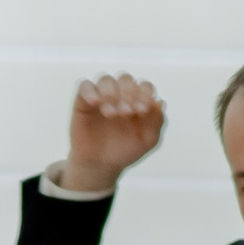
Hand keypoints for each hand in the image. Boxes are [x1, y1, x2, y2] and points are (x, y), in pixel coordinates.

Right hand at [61, 74, 165, 193]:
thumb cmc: (126, 150)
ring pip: (106, 79)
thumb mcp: (147, 140)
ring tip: (111, 114)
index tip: (142, 112)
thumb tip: (160, 102)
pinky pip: (85, 86)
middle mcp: (120, 94)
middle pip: (125, 79)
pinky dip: (90, 91)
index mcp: (138, 100)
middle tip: (126, 113)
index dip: (145, 94)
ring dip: (110, 93)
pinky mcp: (83, 101)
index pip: (144, 86)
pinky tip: (95, 103)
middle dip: (128, 93)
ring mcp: (101, 96)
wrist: (101, 165)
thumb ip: (157, 122)